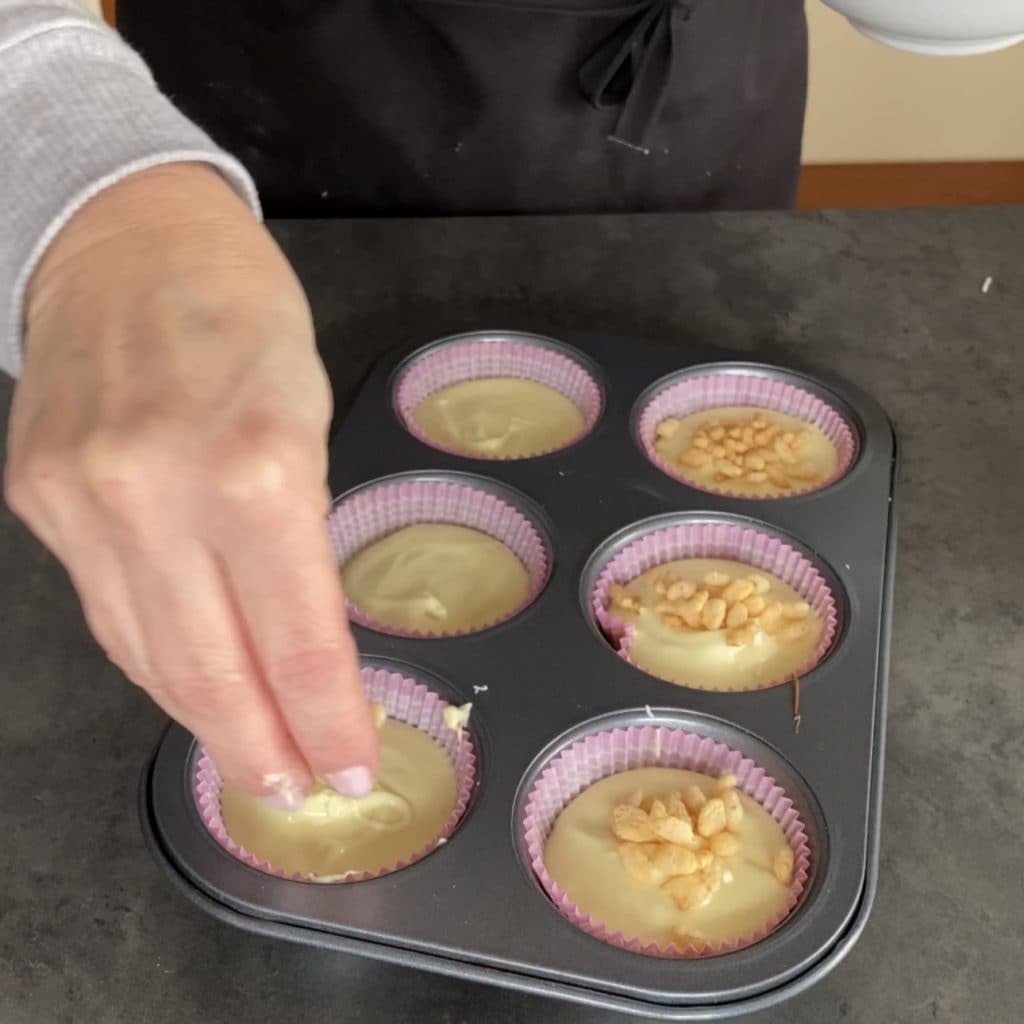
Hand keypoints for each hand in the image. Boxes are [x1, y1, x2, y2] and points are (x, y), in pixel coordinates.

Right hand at [5, 163, 376, 804]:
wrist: (124, 240)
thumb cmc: (243, 317)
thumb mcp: (310, 416)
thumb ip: (298, 533)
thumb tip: (301, 638)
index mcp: (255, 469)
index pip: (297, 639)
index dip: (327, 720)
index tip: (353, 765)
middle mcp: (155, 494)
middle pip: (208, 672)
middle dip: (259, 748)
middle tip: (296, 791)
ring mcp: (82, 502)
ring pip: (146, 654)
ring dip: (205, 717)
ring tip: (252, 756)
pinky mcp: (37, 500)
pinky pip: (106, 608)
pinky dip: (155, 658)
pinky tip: (192, 681)